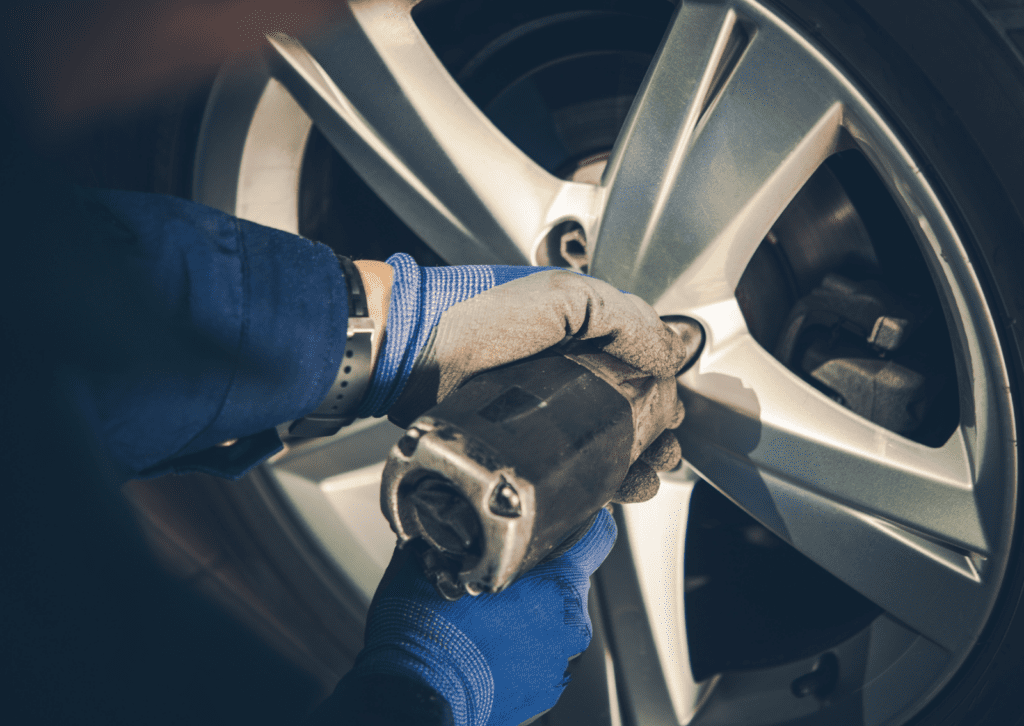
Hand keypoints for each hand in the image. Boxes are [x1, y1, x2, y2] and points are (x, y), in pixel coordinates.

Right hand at [348, 507, 617, 725]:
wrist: (413, 700)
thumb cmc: (423, 633)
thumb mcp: (427, 560)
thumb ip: (448, 532)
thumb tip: (441, 514)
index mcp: (557, 587)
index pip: (597, 535)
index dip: (579, 519)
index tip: (558, 517)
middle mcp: (569, 626)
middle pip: (569, 578)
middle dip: (539, 572)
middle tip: (497, 571)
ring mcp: (559, 664)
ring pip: (554, 618)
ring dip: (530, 611)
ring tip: (486, 615)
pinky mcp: (544, 692)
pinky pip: (541, 652)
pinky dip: (522, 645)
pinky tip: (486, 644)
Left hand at [358, 254, 691, 500]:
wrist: (418, 352)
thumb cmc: (482, 314)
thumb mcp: (564, 297)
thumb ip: (623, 317)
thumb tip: (674, 353)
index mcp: (585, 332)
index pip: (642, 361)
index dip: (665, 387)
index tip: (674, 408)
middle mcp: (573, 371)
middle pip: (634, 407)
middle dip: (659, 432)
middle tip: (665, 447)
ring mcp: (553, 410)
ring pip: (612, 441)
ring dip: (641, 460)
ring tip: (649, 472)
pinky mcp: (531, 443)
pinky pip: (579, 465)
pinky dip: (608, 480)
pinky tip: (623, 487)